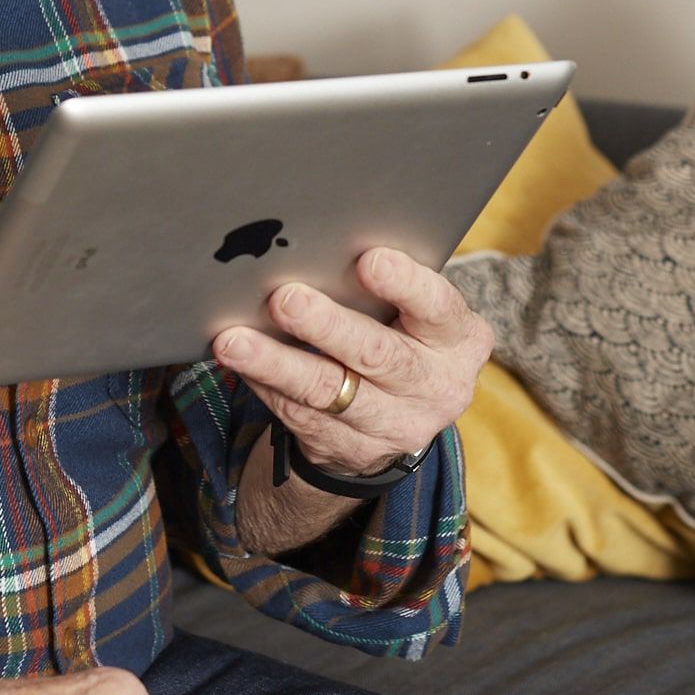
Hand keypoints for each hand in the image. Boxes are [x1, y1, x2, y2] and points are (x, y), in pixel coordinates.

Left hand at [210, 245, 489, 481]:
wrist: (403, 417)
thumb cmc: (404, 334)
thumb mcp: (417, 314)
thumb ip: (389, 287)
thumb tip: (318, 247)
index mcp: (460, 339)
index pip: (437, 307)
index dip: (405, 284)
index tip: (368, 260)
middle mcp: (435, 386)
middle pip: (377, 354)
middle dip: (327, 325)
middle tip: (285, 298)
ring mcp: (394, 425)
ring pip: (326, 392)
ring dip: (275, 363)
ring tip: (234, 340)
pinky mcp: (351, 448)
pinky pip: (298, 414)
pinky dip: (264, 383)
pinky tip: (239, 363)